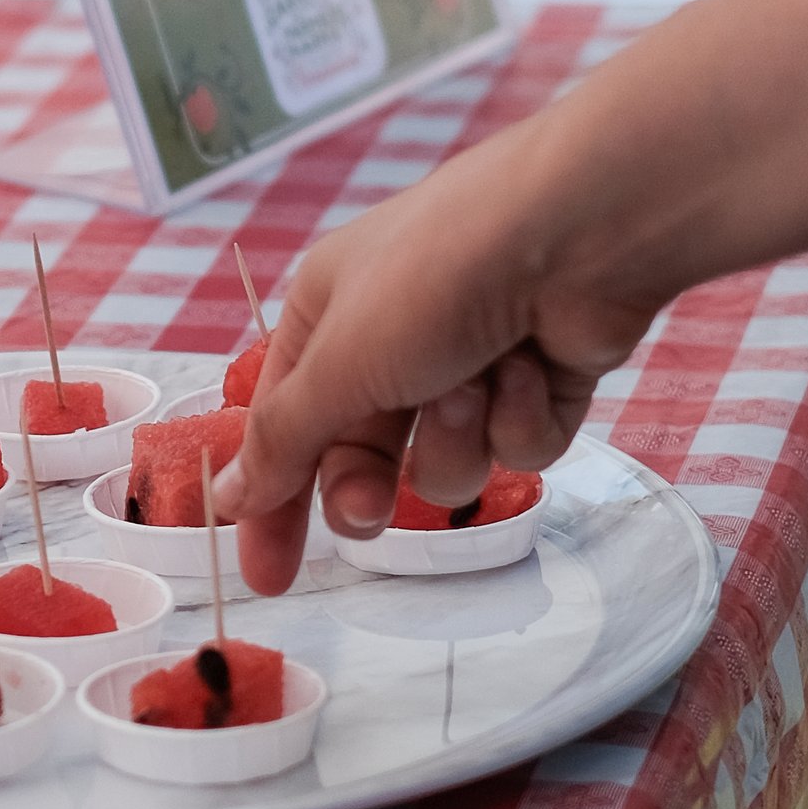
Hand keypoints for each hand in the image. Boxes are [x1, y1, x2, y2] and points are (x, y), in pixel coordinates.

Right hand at [214, 113, 659, 592]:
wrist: (579, 231)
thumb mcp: (338, 362)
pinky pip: (517, 445)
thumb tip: (228, 493)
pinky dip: (521, 415)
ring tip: (475, 382)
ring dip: (456, 436)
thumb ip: (282, 441)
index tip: (269, 577)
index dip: (271, 506)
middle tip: (371, 511)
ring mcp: (473, 362)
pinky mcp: (540, 382)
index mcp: (327, 316)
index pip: (281, 430)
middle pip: (361, 459)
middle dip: (369, 486)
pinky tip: (533, 365)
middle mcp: (394, 339)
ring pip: (446, 463)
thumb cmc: (436, 276)